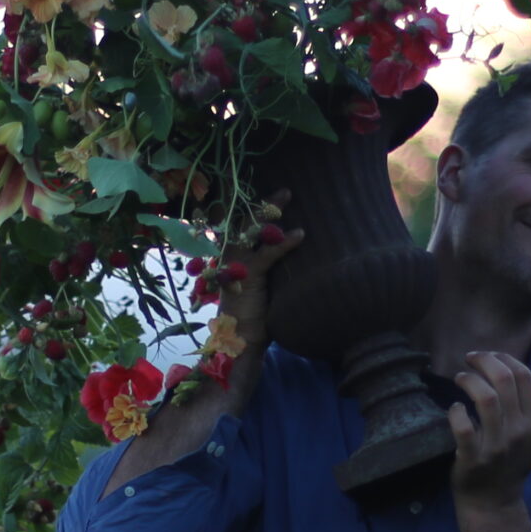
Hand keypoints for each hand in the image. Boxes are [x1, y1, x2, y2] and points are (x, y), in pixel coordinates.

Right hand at [210, 196, 303, 360]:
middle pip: (244, 220)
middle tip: (285, 189)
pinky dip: (283, 243)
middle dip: (262, 202)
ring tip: (287, 194)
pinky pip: (267, 254)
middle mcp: (231, 256)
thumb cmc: (254, 315)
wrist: (241, 341)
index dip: (248, 208)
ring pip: (251, 229)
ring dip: (270, 211)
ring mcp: (237, 265)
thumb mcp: (261, 286)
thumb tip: (289, 254)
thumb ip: (268, 268)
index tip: (262, 190)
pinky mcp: (248, 277)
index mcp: (232, 257)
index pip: (238, 225)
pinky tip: (299, 233)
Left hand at [447, 350, 530, 512]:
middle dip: (484, 361)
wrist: (494, 502)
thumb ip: (526, 407)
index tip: (488, 355)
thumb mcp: (530, 436)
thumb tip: (505, 366)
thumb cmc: (510, 462)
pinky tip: (454, 409)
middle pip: (504, 379)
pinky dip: (455, 412)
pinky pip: (462, 426)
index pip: (525, 376)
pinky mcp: (474, 459)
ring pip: (485, 397)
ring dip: (468, 380)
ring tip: (460, 378)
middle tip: (469, 359)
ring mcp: (498, 446)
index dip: (503, 358)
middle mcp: (521, 432)